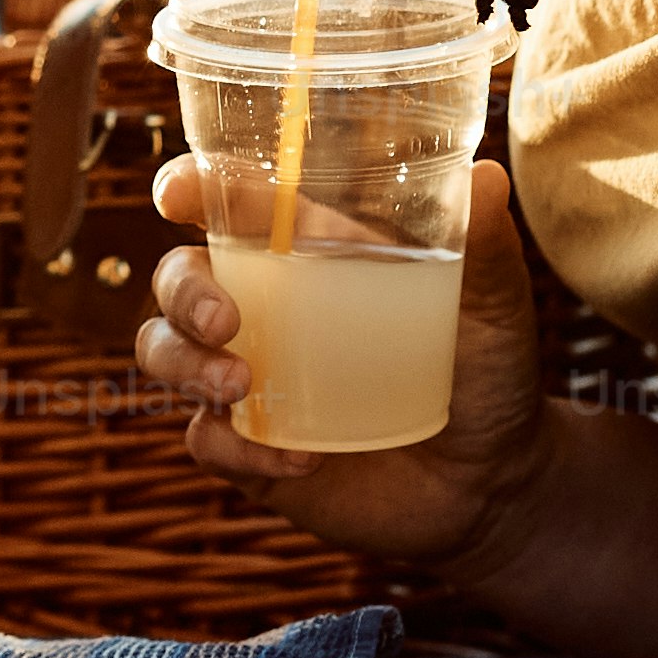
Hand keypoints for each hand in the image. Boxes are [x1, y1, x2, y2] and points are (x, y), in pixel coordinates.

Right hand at [134, 151, 550, 574]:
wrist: (490, 480)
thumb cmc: (487, 373)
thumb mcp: (493, 308)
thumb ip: (484, 247)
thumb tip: (486, 177)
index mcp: (307, 253)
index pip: (228, 206)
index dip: (187, 189)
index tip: (178, 195)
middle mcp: (263, 307)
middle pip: (177, 276)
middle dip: (182, 290)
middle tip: (224, 320)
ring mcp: (249, 377)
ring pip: (164, 350)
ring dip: (184, 361)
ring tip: (241, 385)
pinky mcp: (249, 446)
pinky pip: (205, 439)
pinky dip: (234, 446)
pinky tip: (301, 458)